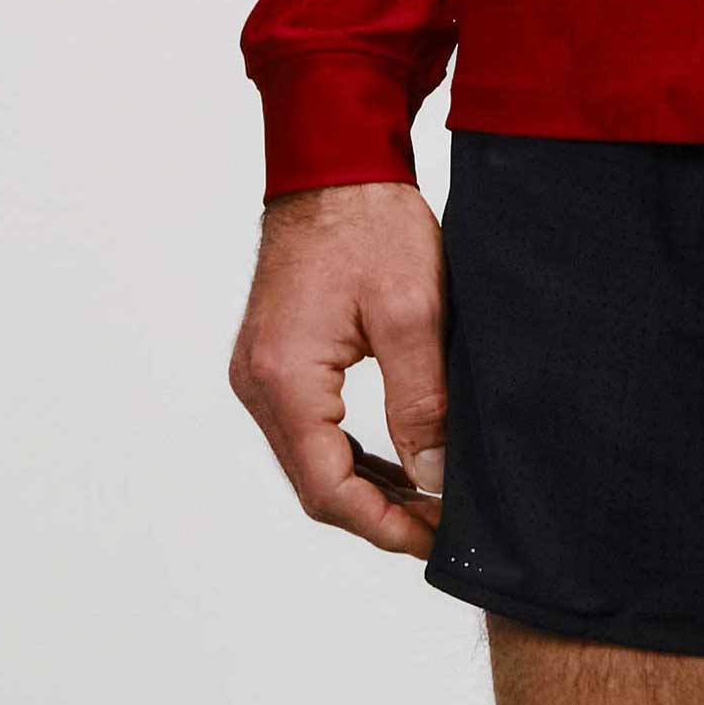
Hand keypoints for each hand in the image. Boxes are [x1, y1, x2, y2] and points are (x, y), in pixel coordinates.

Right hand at [230, 180, 449, 557]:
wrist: (334, 165)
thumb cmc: (371, 224)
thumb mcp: (414, 313)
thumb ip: (422, 404)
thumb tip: (434, 480)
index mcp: (285, 378)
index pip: (327, 489)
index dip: (385, 527)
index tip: (439, 539)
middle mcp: (258, 384)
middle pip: (314, 485)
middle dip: (380, 516)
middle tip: (445, 528)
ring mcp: (260, 374)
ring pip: (311, 462)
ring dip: (368, 490)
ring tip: (431, 503)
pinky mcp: (274, 362)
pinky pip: (310, 430)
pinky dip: (352, 456)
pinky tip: (399, 463)